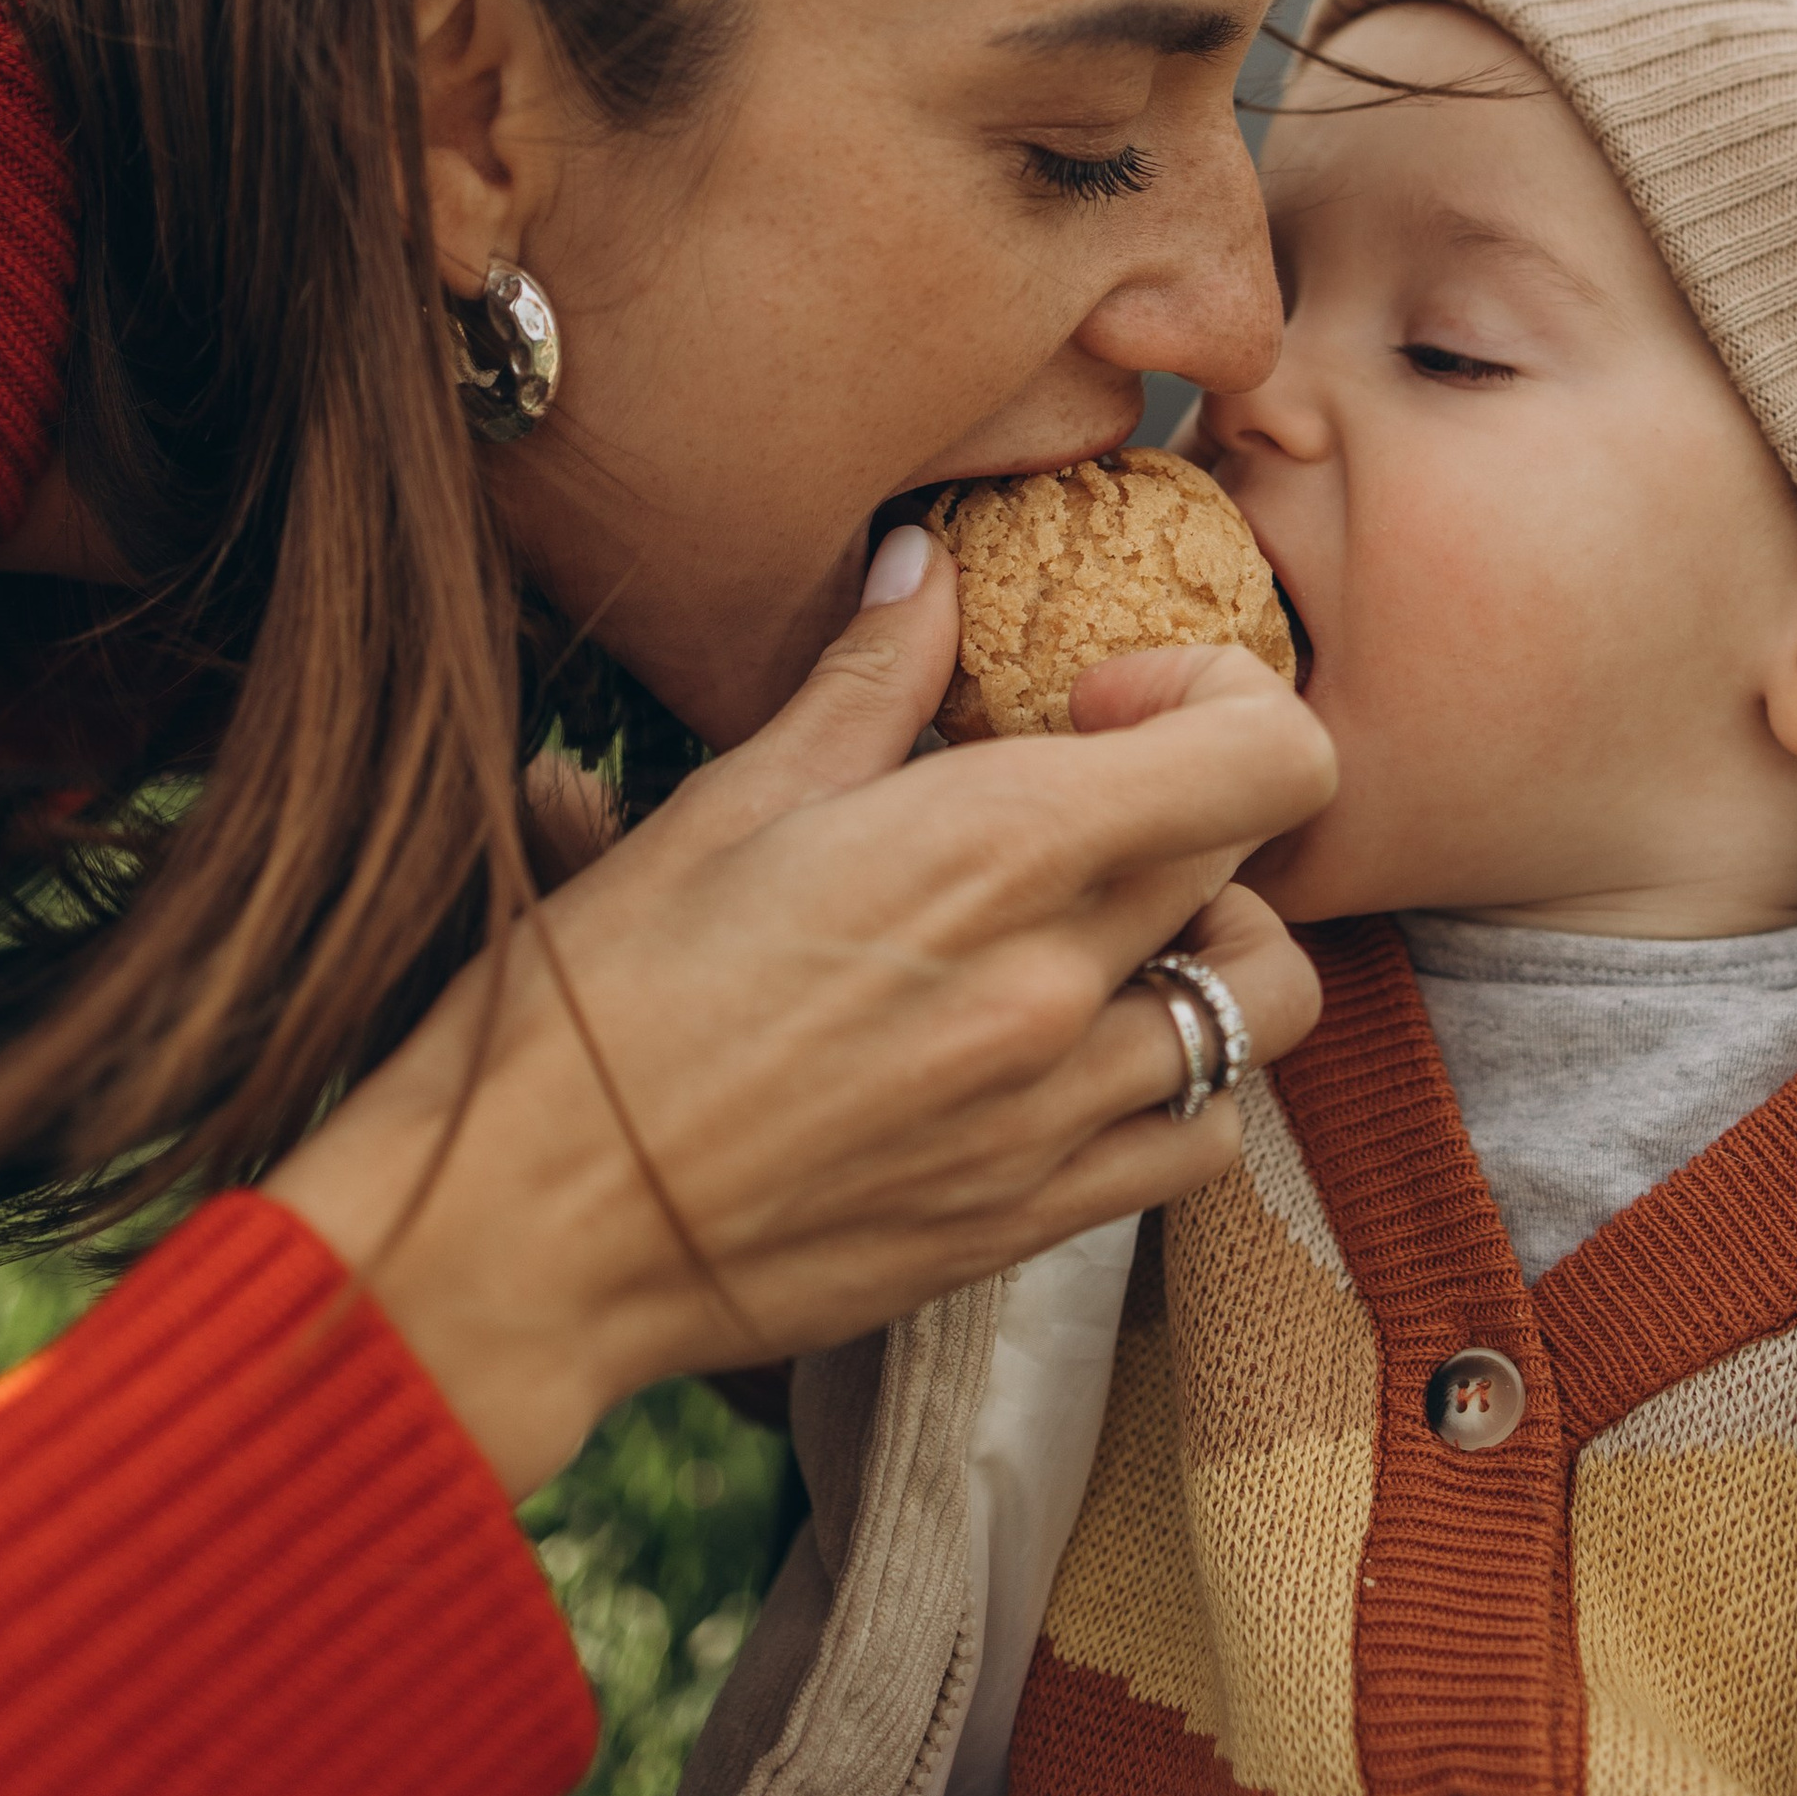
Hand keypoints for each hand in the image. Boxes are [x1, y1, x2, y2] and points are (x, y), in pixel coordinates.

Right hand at [266, 534, 1332, 1498]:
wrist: (528, 1228)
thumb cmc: (600, 1000)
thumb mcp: (732, 800)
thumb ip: (869, 678)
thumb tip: (930, 567)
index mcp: (997, 849)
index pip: (1268, 756)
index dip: (1217, 698)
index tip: (1102, 704)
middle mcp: (1057, 985)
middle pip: (1259, 864)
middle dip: (1201, 807)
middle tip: (1088, 800)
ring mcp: (1055, 1117)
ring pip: (1257, 1007)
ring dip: (1208, 947)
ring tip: (1100, 928)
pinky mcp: (1028, 1222)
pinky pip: (1199, 1142)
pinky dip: (1178, 1083)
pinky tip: (1075, 1048)